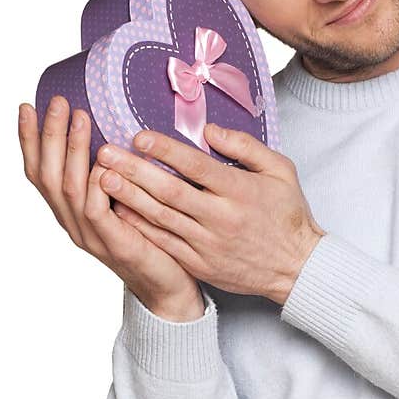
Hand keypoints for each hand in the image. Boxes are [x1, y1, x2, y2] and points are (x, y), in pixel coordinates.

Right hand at [19, 95, 205, 319]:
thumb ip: (112, 175)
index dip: (30, 141)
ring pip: (69, 188)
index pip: (39, 173)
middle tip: (57, 102)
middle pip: (47, 176)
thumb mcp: (125, 200)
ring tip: (80, 117)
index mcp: (71, 213)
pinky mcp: (115, 245)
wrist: (170, 288)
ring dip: (72, 150)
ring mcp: (91, 236)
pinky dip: (96, 184)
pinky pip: (96, 210)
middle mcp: (73, 224)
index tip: (27, 106)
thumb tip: (113, 131)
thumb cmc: (152, 239)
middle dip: (49, 135)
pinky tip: (103, 161)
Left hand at [90, 121, 325, 304]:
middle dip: (134, 171)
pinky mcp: (199, 264)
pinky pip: (163, 243)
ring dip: (129, 197)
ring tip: (102, 178)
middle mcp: (220, 218)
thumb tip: (209, 130)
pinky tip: (118, 213)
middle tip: (105, 153)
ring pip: (161, 218)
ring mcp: (207, 244)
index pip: (195, 166)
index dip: (165, 150)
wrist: (296, 268)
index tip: (139, 136)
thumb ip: (245, 146)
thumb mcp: (281, 170)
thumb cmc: (288, 214)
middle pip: (169, 191)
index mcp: (239, 192)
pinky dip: (139, 228)